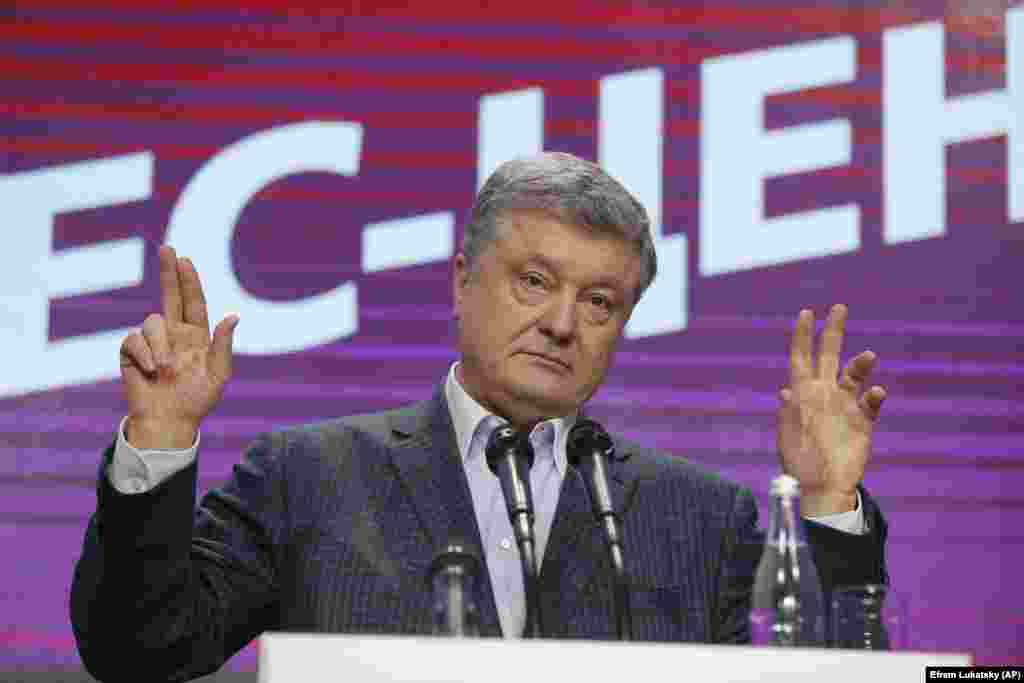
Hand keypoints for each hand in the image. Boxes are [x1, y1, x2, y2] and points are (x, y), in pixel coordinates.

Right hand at [119, 245, 238, 448]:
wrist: (170, 421)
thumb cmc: (197, 400)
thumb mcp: (219, 374)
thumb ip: (224, 344)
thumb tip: (233, 315)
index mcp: (196, 335)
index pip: (193, 302)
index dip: (189, 281)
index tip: (185, 260)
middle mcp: (174, 333)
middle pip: (170, 295)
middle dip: (168, 272)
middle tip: (167, 248)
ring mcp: (152, 342)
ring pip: (152, 321)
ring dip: (160, 344)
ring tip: (165, 368)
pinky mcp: (131, 352)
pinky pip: (134, 339)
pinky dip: (143, 354)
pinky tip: (149, 370)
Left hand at [777, 304, 885, 516]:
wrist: (820, 487)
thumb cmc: (798, 461)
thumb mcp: (787, 433)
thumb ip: (789, 411)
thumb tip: (786, 391)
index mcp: (802, 393)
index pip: (801, 357)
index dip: (803, 335)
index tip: (807, 312)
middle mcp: (824, 394)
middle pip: (828, 356)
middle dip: (833, 331)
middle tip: (839, 307)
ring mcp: (845, 406)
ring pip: (854, 376)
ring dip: (860, 364)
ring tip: (868, 355)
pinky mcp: (863, 422)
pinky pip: (871, 404)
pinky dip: (874, 395)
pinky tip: (877, 391)